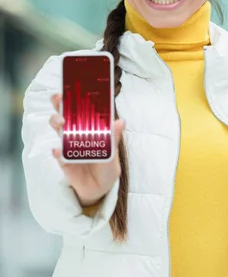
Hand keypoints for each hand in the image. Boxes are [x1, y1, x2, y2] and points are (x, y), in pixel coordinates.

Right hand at [49, 93, 124, 207]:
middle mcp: (77, 132)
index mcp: (91, 128)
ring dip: (57, 123)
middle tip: (59, 98)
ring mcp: (69, 145)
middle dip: (60, 104)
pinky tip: (58, 151)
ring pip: (58, 129)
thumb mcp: (113, 153)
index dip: (76, 96)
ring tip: (61, 123)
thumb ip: (115, 138)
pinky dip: (57, 152)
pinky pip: (58, 154)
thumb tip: (121, 121)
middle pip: (65, 113)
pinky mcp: (63, 160)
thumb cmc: (107, 168)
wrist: (99, 190)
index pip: (82, 108)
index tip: (73, 86)